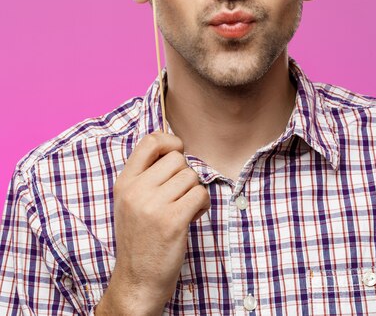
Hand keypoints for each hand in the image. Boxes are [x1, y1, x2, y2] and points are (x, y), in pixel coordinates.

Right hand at [100, 132, 210, 313]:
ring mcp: (153, 205)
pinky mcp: (172, 221)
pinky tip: (192, 217)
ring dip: (194, 192)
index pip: (150, 141)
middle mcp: (136, 191)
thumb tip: (173, 147)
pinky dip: (202, 205)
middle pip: (177, 159)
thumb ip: (145, 175)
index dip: (170, 141)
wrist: (137, 282)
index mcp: (124, 183)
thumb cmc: (139, 239)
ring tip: (183, 210)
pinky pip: (200, 194)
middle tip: (178, 196)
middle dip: (184, 175)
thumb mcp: (130, 202)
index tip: (177, 151)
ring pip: (191, 177)